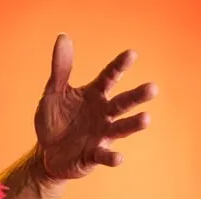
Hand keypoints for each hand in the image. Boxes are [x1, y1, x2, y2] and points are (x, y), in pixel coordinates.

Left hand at [33, 33, 157, 182]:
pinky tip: (118, 158)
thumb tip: (63, 38)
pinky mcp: (93, 155)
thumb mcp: (53, 94)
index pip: (110, 77)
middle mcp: (103, 113)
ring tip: (146, 119)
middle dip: (138, 96)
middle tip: (153, 88)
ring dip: (133, 124)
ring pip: (121, 128)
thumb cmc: (54, 121)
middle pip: (123, 103)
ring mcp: (101, 134)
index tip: (132, 54)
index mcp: (95, 95)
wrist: (46, 153)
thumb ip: (60, 69)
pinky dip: (112, 157)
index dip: (120, 66)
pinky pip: (104, 155)